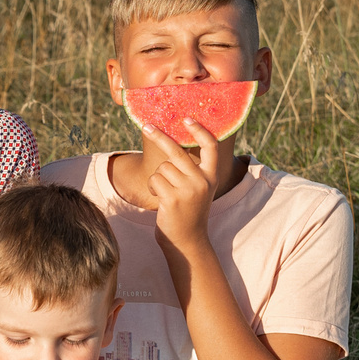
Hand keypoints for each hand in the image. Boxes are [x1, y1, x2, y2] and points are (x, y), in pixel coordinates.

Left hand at [147, 123, 229, 250]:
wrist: (187, 241)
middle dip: (159, 136)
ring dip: (158, 178)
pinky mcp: (173, 198)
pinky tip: (160, 198)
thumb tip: (173, 145)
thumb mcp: (197, 189)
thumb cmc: (188, 212)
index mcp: (212, 176)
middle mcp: (203, 181)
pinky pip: (155, 179)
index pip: (210, 146)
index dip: (200, 130)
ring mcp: (189, 189)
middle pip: (177, 151)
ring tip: (165, 193)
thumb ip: (192, 170)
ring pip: (163, 167)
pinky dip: (153, 187)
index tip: (187, 118)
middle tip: (146, 126)